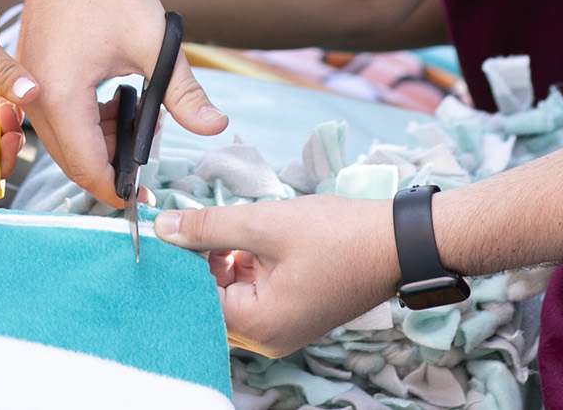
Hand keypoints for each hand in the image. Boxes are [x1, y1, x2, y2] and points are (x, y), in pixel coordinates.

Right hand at [15, 0, 224, 204]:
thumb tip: (216, 128)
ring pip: (61, 141)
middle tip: (148, 160)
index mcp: (62, 95)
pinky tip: (115, 102)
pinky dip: (85, 123)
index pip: (86, 167)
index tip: (146, 200)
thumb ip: (183, 92)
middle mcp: (35, 95)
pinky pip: (54, 118)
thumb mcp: (155, 43)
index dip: (117, 190)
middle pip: (70, 160)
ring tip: (138, 118)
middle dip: (110, 167)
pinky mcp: (29, 74)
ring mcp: (28, 84)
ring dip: (99, 143)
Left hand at [153, 195, 397, 356]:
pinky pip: (251, 293)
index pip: (194, 299)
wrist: (399, 242)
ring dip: (224, 260)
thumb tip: (163, 229)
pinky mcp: (291, 314)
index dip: (179, 262)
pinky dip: (245, 266)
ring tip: (239, 230)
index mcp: (259, 326)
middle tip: (200, 222)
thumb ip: (208, 227)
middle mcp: (267, 340)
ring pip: (228, 294)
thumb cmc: (339, 235)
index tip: (168, 229)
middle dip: (201, 261)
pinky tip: (254, 239)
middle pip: (209, 300)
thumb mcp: (265, 223)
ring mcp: (280, 330)